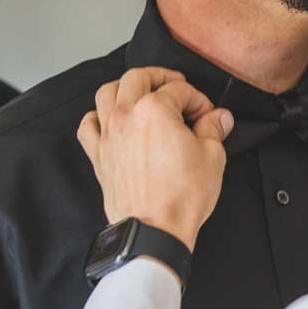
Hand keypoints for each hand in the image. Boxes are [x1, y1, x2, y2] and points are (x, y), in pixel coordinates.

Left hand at [77, 68, 234, 250]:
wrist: (153, 231)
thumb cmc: (181, 196)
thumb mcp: (212, 157)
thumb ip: (213, 129)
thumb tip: (220, 117)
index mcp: (155, 110)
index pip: (180, 90)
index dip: (198, 100)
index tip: (208, 115)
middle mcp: (126, 115)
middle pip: (137, 78)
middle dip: (159, 77)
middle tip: (175, 86)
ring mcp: (108, 135)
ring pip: (106, 93)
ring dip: (125, 88)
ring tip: (141, 95)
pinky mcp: (98, 156)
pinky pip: (88, 125)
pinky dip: (97, 117)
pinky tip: (110, 121)